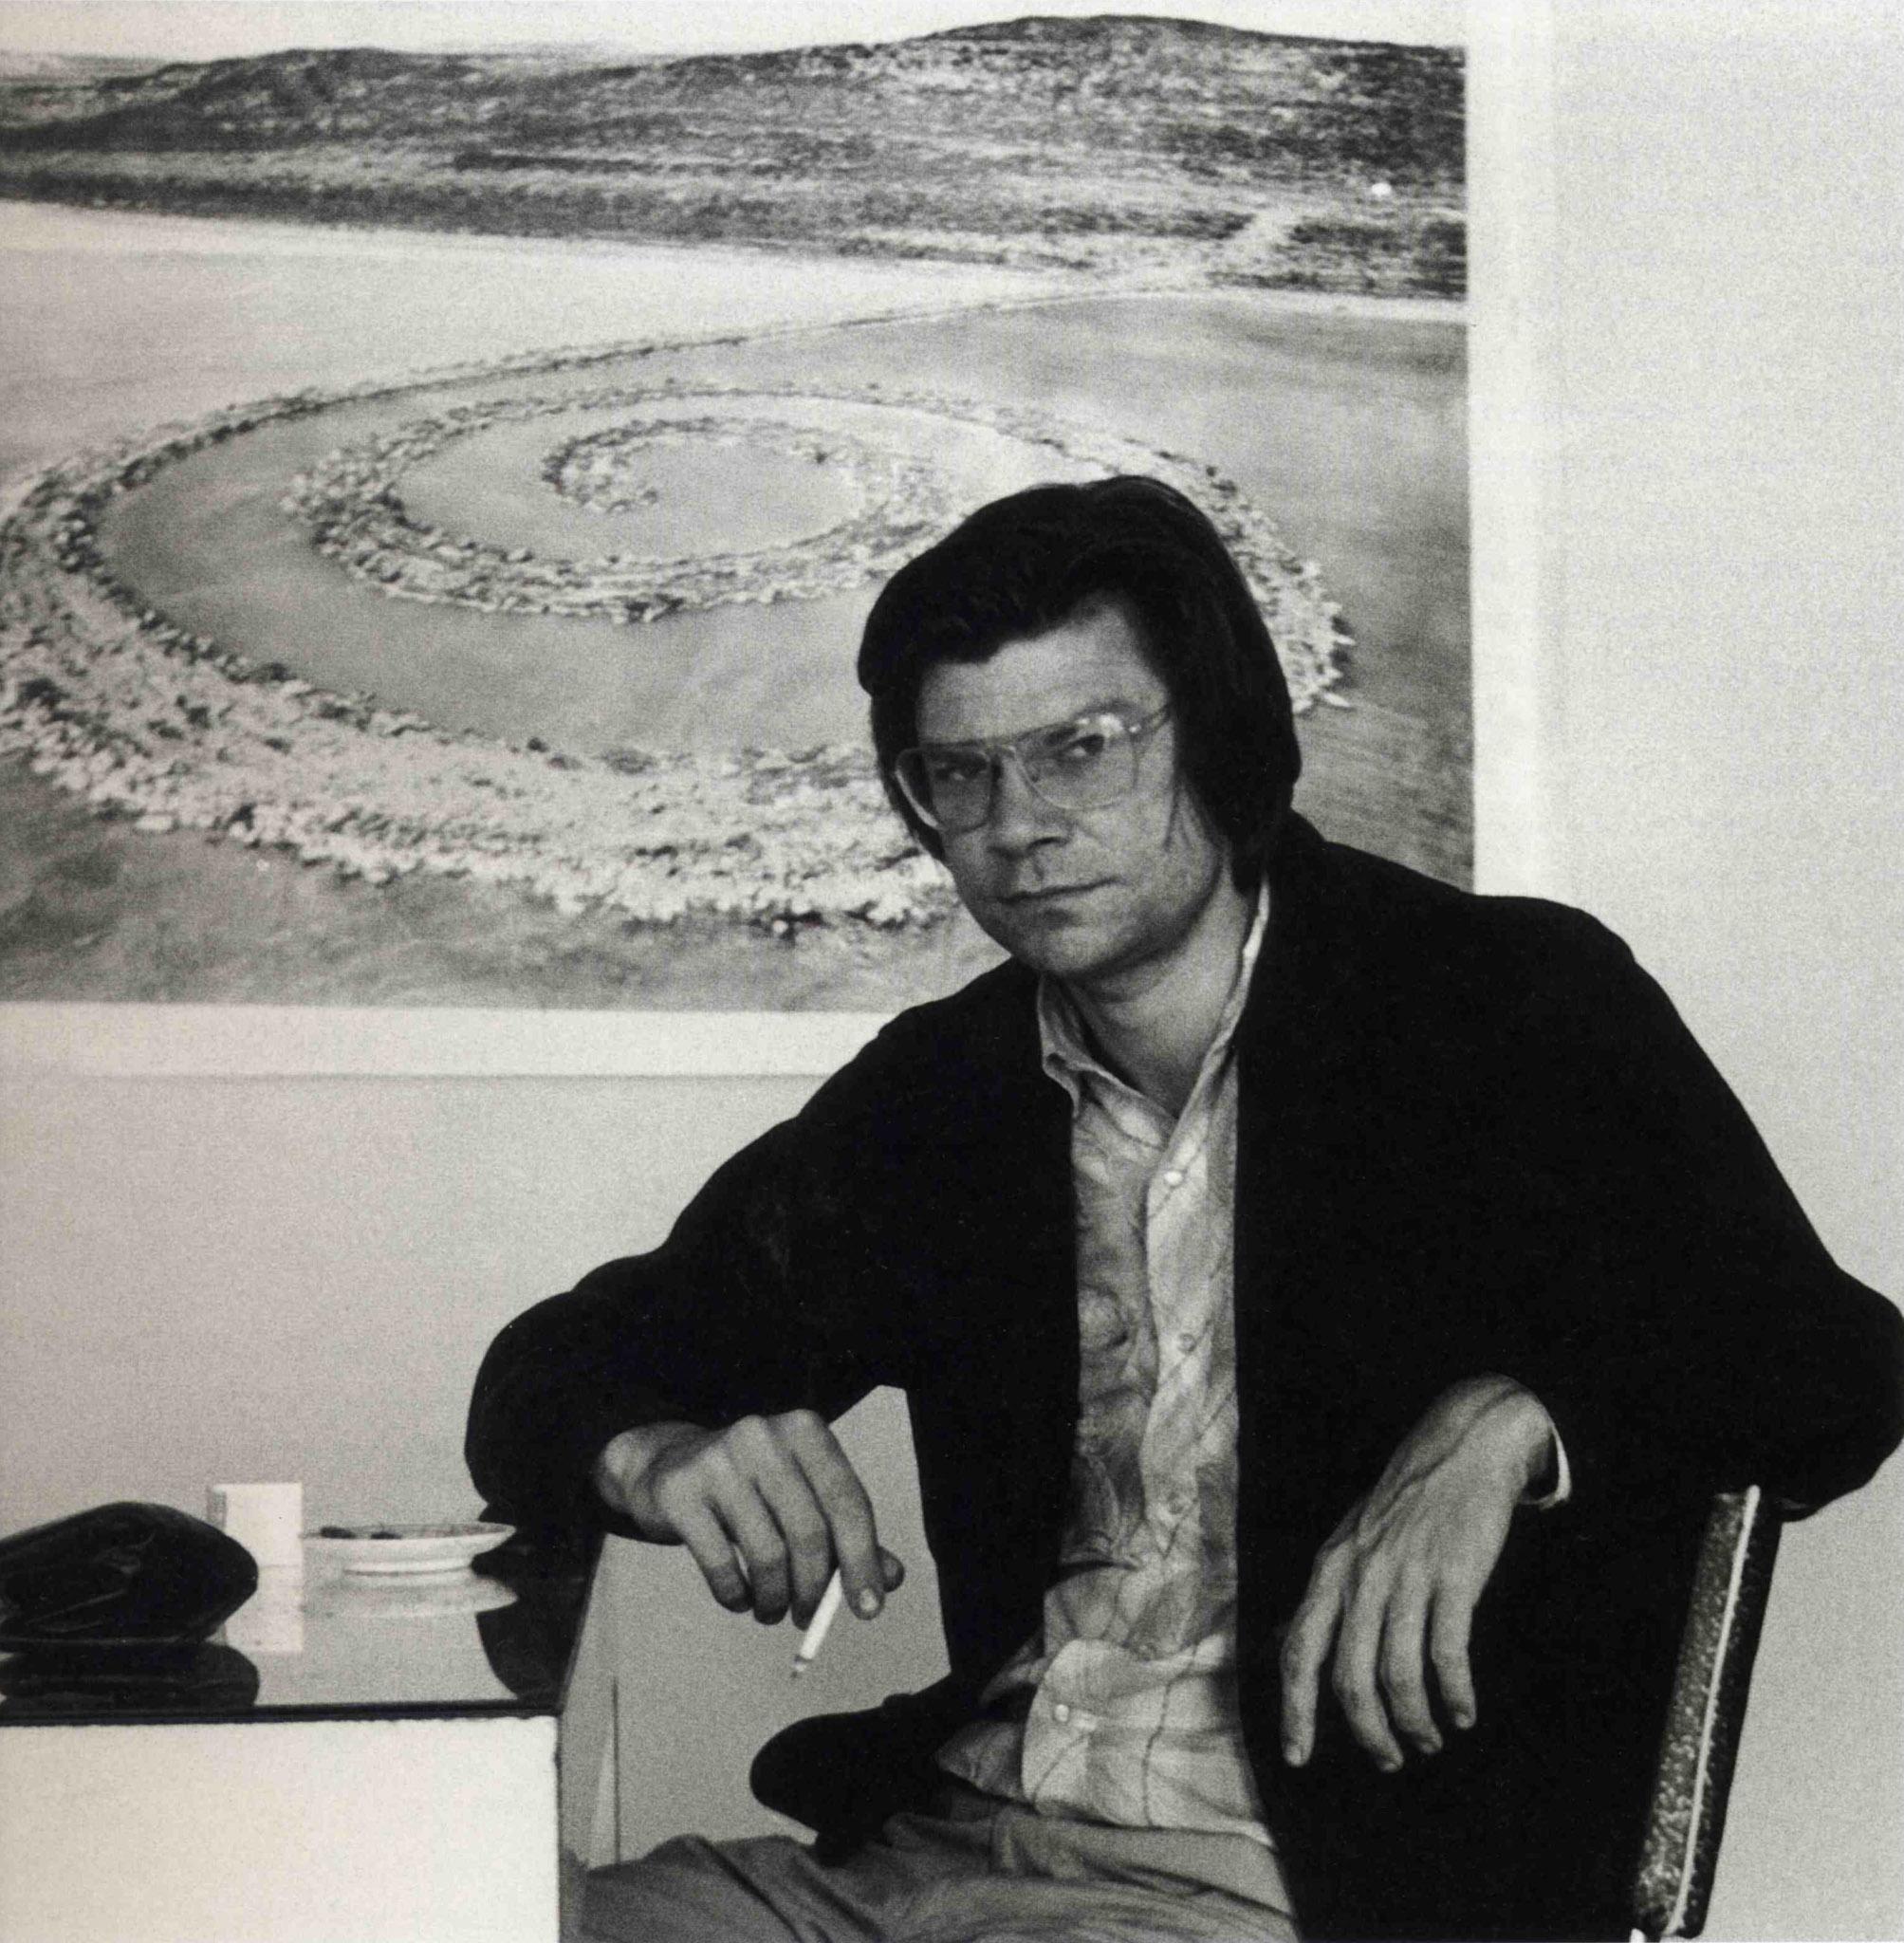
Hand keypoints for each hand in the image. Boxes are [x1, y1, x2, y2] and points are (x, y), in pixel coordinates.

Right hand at [594, 1411, 903, 1627]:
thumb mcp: (802, 1497)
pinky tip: (740, 1600)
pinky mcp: (680, 1491)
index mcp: (805, 1431)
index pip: (848, 1501)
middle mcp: (763, 1435)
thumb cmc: (750, 1488)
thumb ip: (846, 1533)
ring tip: (772, 1610)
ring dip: (775, 1599)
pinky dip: (736, 1596)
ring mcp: (718, 1459)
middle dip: (815, 1589)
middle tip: (808, 1617)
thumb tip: (889, 1579)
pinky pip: (720, 1564)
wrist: (667, 1467)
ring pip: (767, 1553)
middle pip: (809, 1532)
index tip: (869, 1607)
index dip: (863, 1559)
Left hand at [1279, 1375, 1553, 1772]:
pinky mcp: (1452, 1577)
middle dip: (1368, 1732)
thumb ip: (1326, 1595)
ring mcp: (1405, 1576)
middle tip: (1389, 1759)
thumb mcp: (1348, 1541)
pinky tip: (1463, 1713)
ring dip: (1414, 1721)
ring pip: (1398, 1674)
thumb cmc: (1403, 1504)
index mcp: (1329, 1571)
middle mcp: (1359, 1577)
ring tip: (1429, 1739)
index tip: (1297, 1756)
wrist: (1460, 1451)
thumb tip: (1289, 1645)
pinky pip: (1447, 1654)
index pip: (1298, 1651)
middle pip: (1349, 1678)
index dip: (1294, 1709)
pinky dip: (1454, 1694)